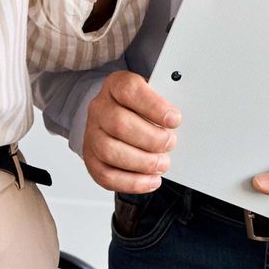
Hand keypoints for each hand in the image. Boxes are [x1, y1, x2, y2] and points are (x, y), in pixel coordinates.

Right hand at [83, 70, 179, 192]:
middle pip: (118, 124)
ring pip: (109, 151)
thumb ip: (164, 104)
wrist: (114, 115)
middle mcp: (100, 108)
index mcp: (115, 86)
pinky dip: (132, 182)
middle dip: (150, 139)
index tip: (174, 119)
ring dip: (142, 162)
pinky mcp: (91, 159)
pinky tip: (150, 180)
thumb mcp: (152, 95)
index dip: (153, 106)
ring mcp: (92, 134)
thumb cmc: (138, 107)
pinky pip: (106, 175)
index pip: (129, 90)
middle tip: (170, 144)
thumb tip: (177, 122)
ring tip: (162, 164)